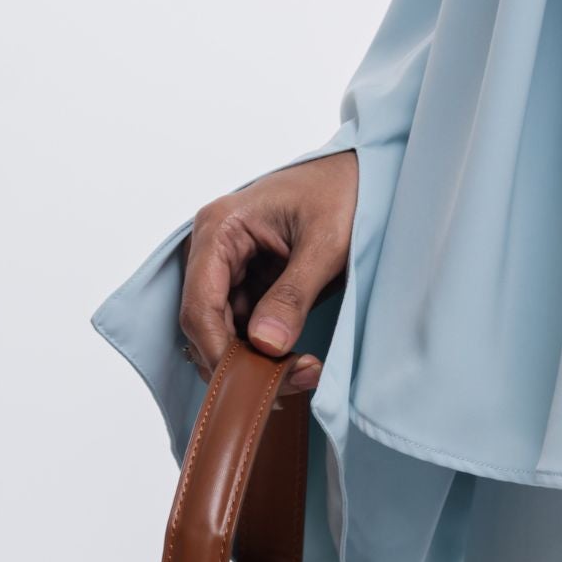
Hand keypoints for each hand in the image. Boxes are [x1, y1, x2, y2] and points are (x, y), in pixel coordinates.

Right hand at [179, 152, 359, 398]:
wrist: (361, 176)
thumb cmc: (341, 193)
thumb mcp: (324, 245)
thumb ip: (293, 295)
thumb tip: (265, 344)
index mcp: (221, 228)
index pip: (199, 305)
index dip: (218, 352)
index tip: (251, 386)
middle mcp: (214, 249)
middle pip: (207, 326)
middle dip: (242, 363)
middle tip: (294, 382)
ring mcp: (229, 267)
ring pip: (225, 333)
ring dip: (257, 362)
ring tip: (305, 373)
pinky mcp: (249, 282)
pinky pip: (245, 329)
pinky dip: (267, 352)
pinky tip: (297, 363)